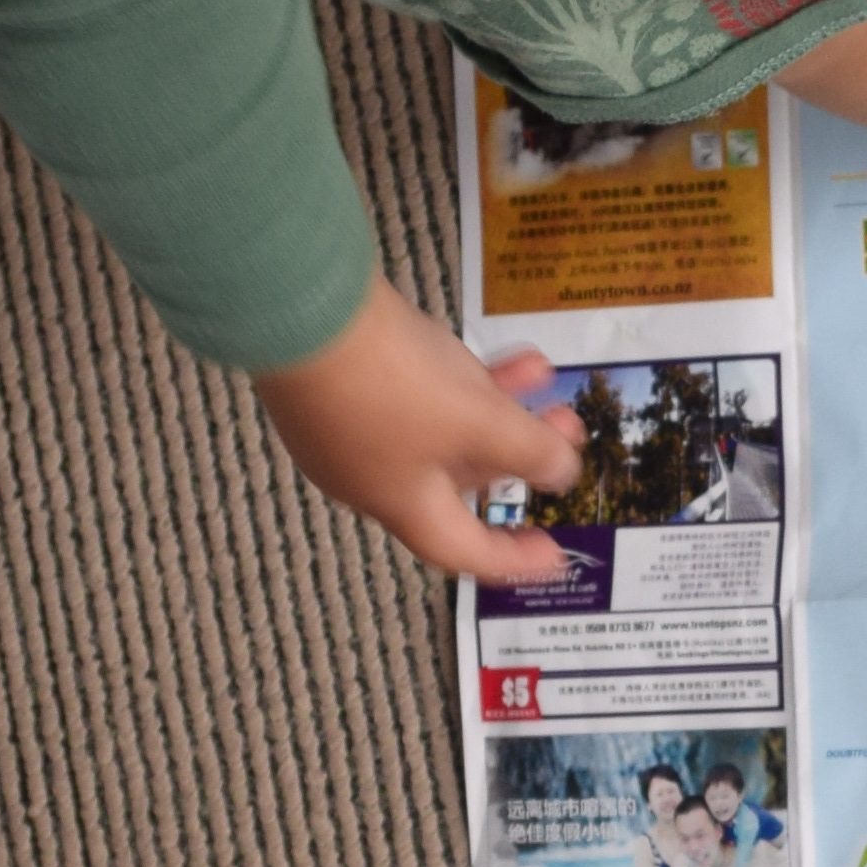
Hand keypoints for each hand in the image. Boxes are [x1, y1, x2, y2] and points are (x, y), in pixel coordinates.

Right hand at [254, 281, 581, 583]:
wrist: (299, 309)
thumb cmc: (389, 382)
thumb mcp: (476, 421)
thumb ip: (528, 449)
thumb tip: (561, 474)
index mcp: (400, 503)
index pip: (461, 550)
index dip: (511, 557)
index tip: (552, 553)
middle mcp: (369, 475)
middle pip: (457, 480)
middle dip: (518, 454)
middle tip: (566, 429)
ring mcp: (349, 427)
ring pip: (438, 429)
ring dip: (495, 407)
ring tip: (540, 375)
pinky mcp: (338, 380)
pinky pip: (412, 392)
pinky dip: (458, 379)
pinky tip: (491, 347)